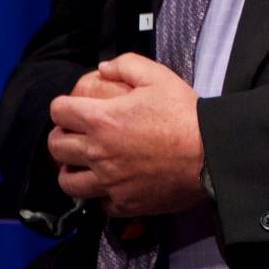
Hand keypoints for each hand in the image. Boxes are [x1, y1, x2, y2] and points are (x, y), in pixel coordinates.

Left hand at [46, 55, 204, 217]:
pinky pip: (99, 203)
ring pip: (67, 182)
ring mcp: (109, 182)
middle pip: (56, 147)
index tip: (72, 107)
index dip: (63, 106)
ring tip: (82, 165)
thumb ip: (127, 65)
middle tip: (74, 134)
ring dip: (71, 170)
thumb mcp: (160, 77)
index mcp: (102, 120)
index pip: (59, 111)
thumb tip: (104, 67)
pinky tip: (111, 185)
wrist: (213, 154)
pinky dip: (100, 194)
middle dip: (61, 136)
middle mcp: (98, 153)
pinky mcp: (124, 202)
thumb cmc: (186, 115)